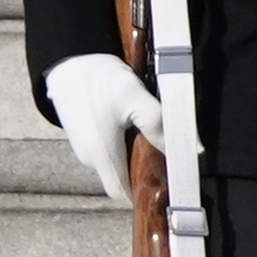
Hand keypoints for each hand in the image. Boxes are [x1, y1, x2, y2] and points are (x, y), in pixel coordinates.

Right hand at [43, 52, 157, 209]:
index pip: (122, 194)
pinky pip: (106, 149)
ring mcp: (83, 147)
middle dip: (143, 172)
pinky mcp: (82, 135)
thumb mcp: (136, 99)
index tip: (164, 189)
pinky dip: (121, 144)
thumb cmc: (99, 80)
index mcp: (102, 155)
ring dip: (133, 155)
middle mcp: (89, 157)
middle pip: (122, 178)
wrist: (67, 60)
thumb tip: (189, 150)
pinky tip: (132, 125)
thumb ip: (160, 126)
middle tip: (166, 156)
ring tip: (150, 136)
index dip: (142, 196)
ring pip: (115, 162)